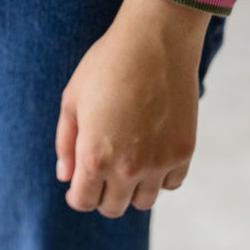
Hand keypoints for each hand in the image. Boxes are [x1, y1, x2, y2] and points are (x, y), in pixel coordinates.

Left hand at [55, 0, 211, 216]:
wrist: (154, 42)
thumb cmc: (106, 65)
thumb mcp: (72, 99)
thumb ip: (66, 143)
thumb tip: (66, 176)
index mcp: (95, 157)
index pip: (84, 201)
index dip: (77, 195)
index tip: (79, 184)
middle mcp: (128, 168)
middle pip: (113, 207)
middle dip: (102, 194)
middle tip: (102, 171)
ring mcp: (159, 163)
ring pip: (144, 201)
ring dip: (132, 189)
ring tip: (127, 160)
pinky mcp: (184, 152)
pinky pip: (170, 183)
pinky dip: (160, 176)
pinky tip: (151, 152)